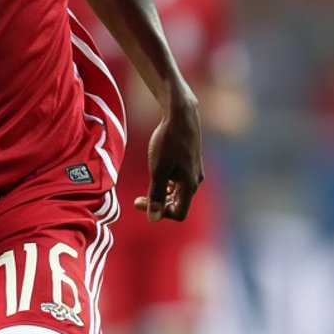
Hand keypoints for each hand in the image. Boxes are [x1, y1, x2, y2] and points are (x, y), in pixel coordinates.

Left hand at [133, 96, 203, 222]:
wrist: (180, 115)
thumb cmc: (168, 141)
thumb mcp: (158, 169)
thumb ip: (156, 195)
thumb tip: (153, 219)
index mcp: (189, 185)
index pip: (178, 214)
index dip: (159, 214)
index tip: (139, 201)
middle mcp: (195, 181)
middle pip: (178, 205)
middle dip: (159, 205)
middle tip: (138, 199)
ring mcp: (194, 171)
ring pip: (179, 194)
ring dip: (162, 195)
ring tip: (148, 185)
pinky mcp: (191, 163)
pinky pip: (180, 182)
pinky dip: (168, 184)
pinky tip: (158, 173)